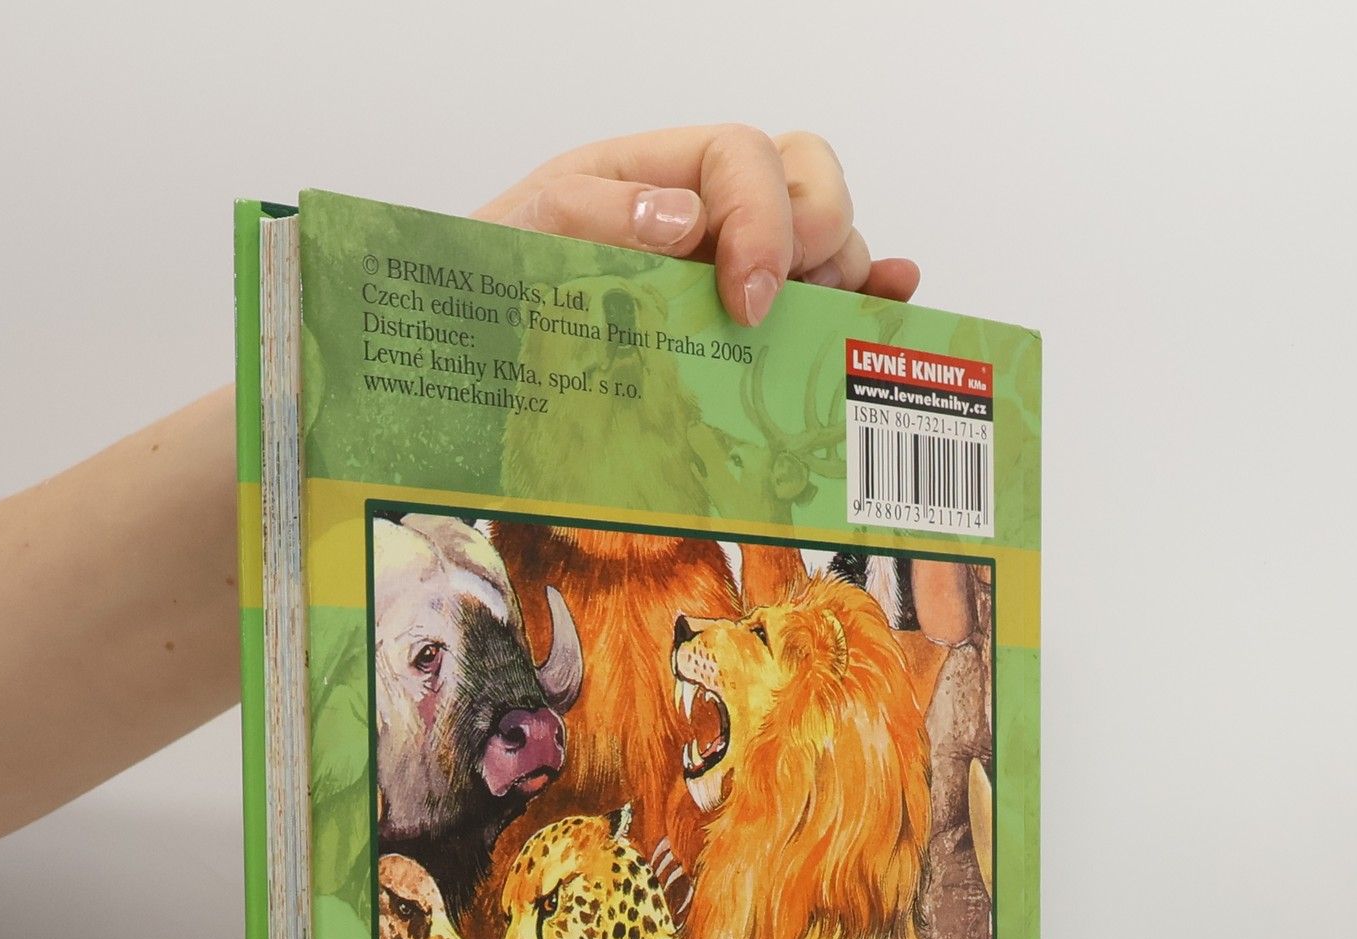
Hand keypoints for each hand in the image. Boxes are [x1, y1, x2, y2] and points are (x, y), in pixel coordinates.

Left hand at [472, 125, 920, 327]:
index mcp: (649, 177)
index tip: (748, 296)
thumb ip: (588, 211)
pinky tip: (889, 299)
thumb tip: (683, 217)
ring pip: (829, 239)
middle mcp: (702, 214)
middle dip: (816, 235)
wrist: (466, 364)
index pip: (740, 156)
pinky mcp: (747, 326)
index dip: (762, 216)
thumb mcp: (513, 239)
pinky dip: (870, 292)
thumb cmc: (486, 297)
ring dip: (843, 276)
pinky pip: (829, 291)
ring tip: (827, 324)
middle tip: (778, 309)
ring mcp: (731, 270)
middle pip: (804, 180)